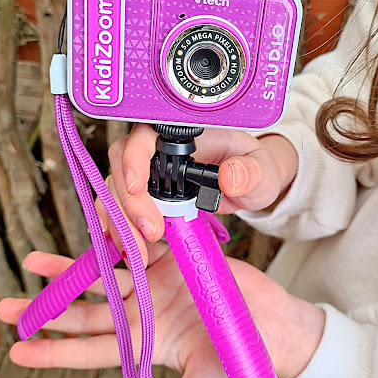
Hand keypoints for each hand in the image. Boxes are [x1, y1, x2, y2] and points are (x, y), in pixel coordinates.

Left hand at [0, 248, 323, 377]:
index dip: (53, 351)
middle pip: (86, 310)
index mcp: (146, 345)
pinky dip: (115, 236)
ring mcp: (157, 283)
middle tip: (6, 306)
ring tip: (33, 261)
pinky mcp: (174, 258)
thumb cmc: (241, 361)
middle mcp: (144, 313)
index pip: (90, 350)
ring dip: (70, 267)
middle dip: (48, 307)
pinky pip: (139, 243)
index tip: (17, 350)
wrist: (274, 326)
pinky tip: (88, 229)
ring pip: (104, 273)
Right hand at [107, 124, 297, 242]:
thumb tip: (229, 177)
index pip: (146, 133)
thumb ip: (250, 171)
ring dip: (120, 219)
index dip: (134, 156)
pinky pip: (120, 206)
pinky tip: (126, 245)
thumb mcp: (261, 168)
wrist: (253, 183)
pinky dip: (118, 226)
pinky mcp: (147, 194)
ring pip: (116, 188)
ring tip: (138, 249)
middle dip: (128, 200)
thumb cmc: (255, 167)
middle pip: (123, 162)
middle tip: (150, 230)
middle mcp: (160, 146)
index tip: (137, 186)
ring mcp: (151, 170)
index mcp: (185, 129)